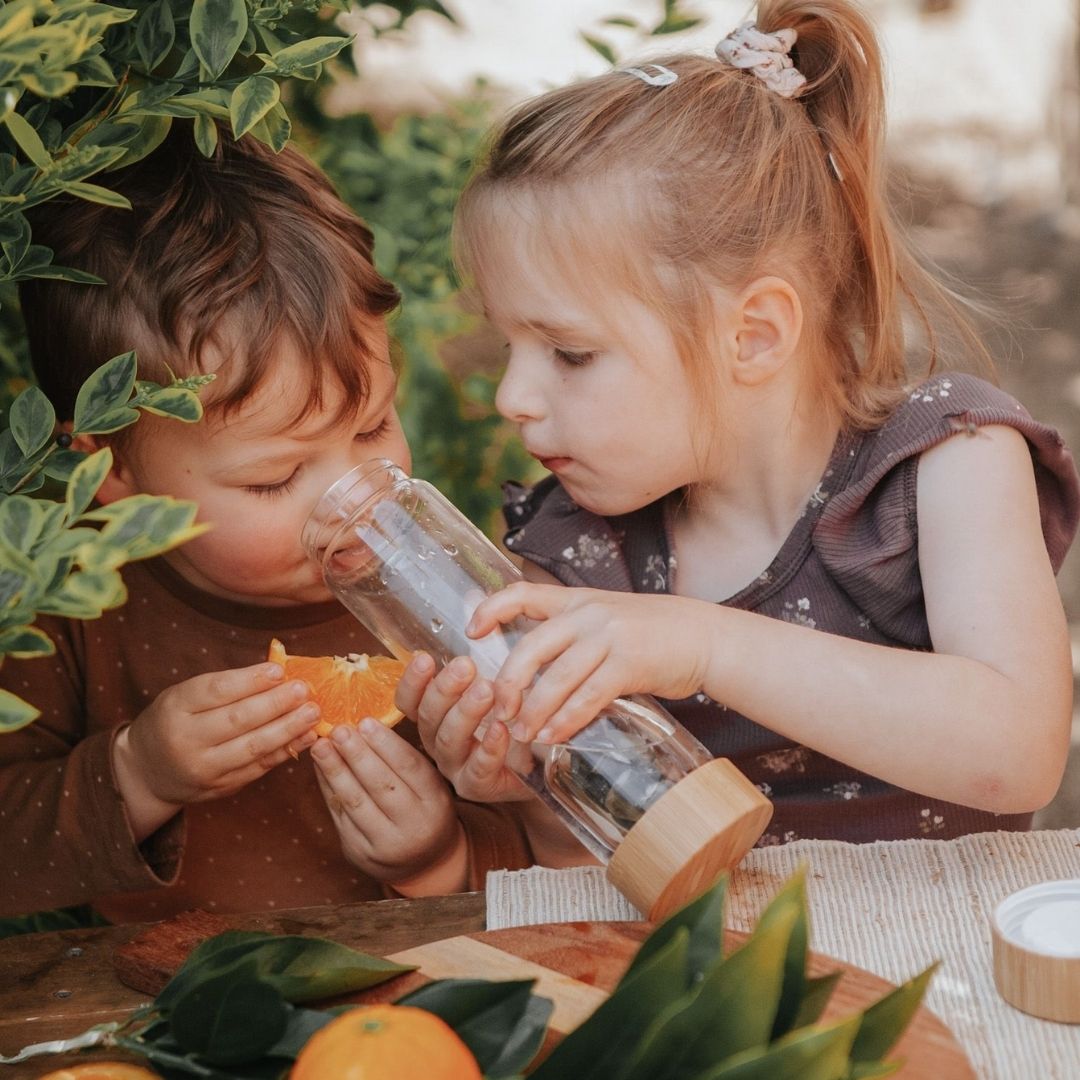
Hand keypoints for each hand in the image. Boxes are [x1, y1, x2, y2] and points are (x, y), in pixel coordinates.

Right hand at [115, 662, 321, 825]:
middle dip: (276, 704)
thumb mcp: (185, 696)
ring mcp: (204, 769)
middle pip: (237, 720)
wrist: (147, 772)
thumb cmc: (175, 720)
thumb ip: (225, 685)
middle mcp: (186, 740)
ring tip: (313, 712)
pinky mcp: (221, 787)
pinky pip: (259, 768)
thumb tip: (277, 672)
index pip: (216, 691)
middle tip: (304, 690)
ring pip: (252, 747)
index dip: (250, 681)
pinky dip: (286, 750)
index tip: (280, 670)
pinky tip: (307, 736)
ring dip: (288, 729)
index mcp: (176, 708)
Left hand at [311, 717, 466, 892]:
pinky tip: (320, 768)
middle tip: (339, 729)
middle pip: (381, 786)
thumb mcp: (431, 786)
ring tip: (321, 746)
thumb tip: (366, 726)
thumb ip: (405, 761)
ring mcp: (384, 844)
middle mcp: (413, 826)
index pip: (410, 768)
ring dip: (335, 771)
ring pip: (356, 802)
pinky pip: (339, 816)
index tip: (365, 721)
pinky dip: (327, 788)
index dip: (386, 744)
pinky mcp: (358, 853)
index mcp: (436, 803)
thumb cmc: (425, 810)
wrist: (424, 864)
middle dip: (357, 755)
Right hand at [395, 653, 536, 802]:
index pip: (409, 700)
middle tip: (465, 665)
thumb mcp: (497, 678)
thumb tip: (475, 603)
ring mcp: (455, 766)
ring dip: (466, 712)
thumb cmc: (513, 714)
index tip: (425, 657)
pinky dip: (489, 748)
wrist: (542, 760)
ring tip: (487, 690)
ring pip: (449, 740)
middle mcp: (438, 741)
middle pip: (429, 716)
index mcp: (435, 716)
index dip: (413, 680)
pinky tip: (501, 729)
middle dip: (445, 689)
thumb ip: (481, 649)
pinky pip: (479, 769)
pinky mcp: (479, 786)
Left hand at [465, 583, 710, 743]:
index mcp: (577, 600)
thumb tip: (535, 668)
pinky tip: (553, 736)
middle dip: (507, 683)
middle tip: (495, 710)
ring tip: (520, 734)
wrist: (705, 636)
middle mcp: (588, 614)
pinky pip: (587, 696)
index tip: (470, 631)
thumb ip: (574, 635)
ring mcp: (608, 637)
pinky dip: (566, 719)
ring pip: (555, 678)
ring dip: (533, 711)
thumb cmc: (654, 633)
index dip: (491, 609)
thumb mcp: (608, 618)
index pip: (522, 593)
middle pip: (530, 647)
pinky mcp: (628, 664)